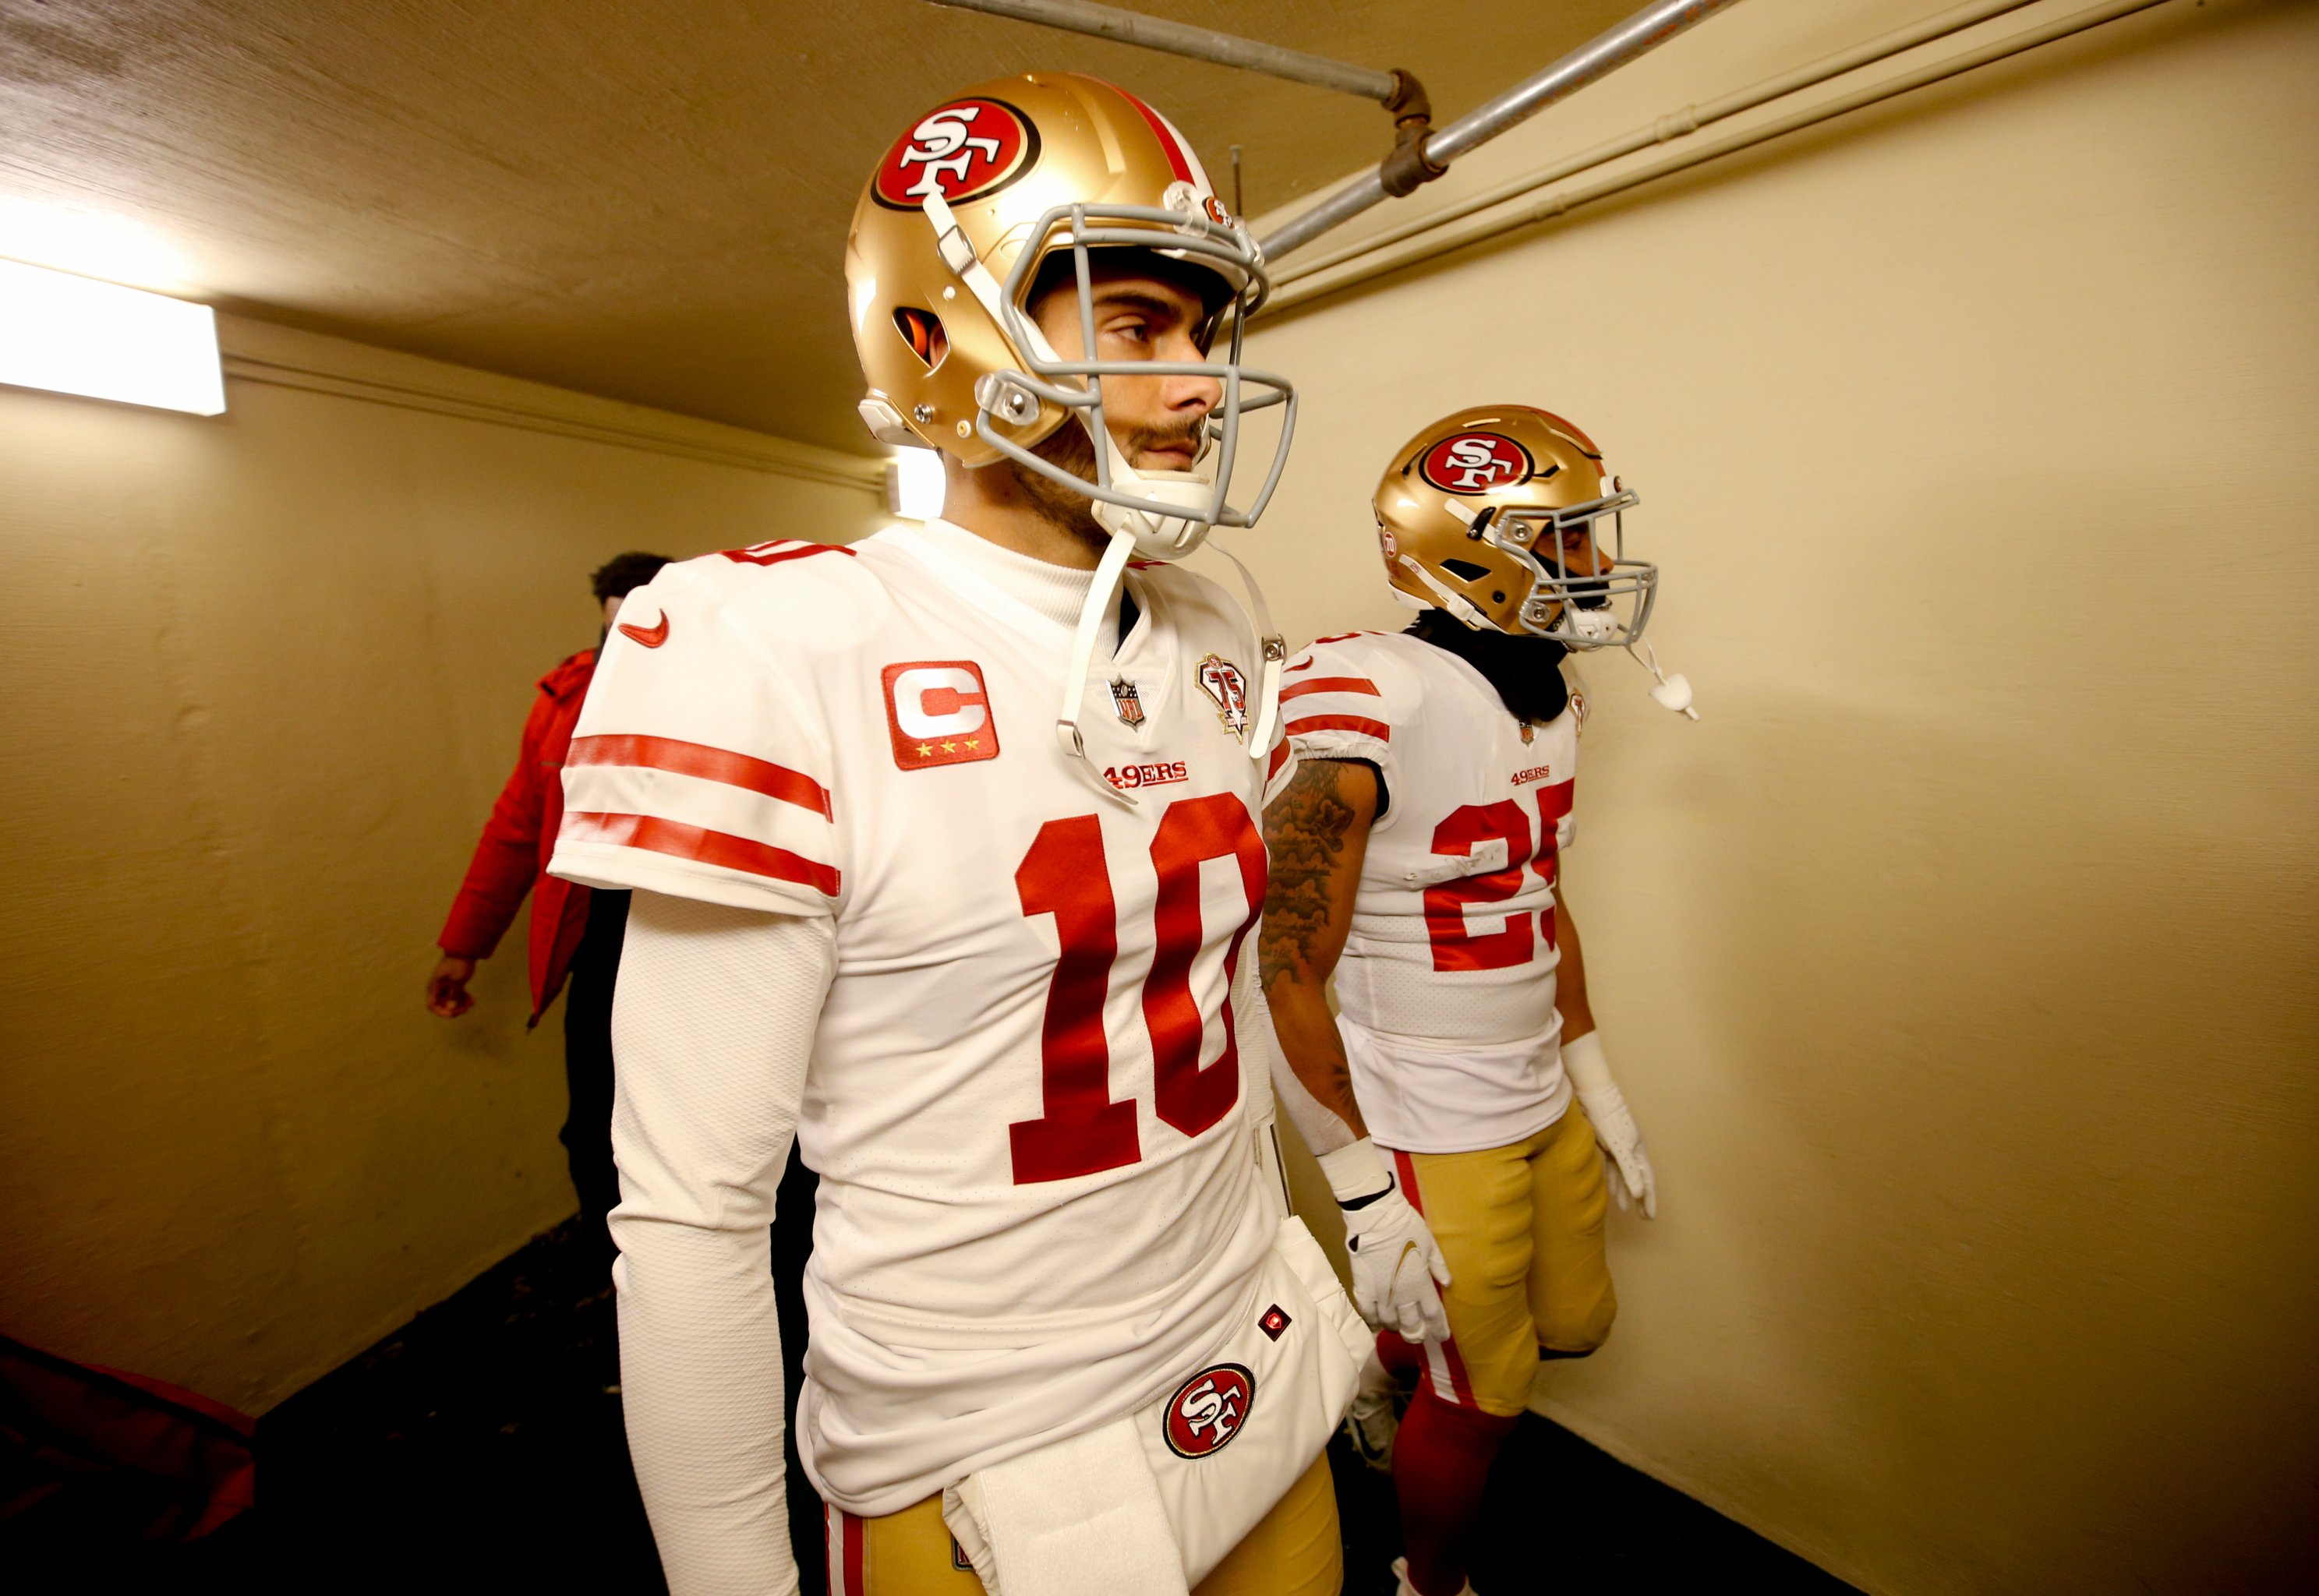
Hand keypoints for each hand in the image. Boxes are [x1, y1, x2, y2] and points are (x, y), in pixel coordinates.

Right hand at [426, 955, 477, 1017]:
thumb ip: (453, 995)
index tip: (454, 1013)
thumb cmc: (459, 963)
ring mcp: (444, 985)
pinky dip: (462, 998)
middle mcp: (437, 987)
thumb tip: (450, 1007)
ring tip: (471, 1003)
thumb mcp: (458, 980)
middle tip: (467, 1008)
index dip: (442, 1012)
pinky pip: (455, 994)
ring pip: (450, 1000)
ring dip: (460, 1004)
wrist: (465, 949)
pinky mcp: (451, 983)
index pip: (432, 1005)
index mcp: (434, 986)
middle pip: (442, 1004)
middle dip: (454, 1008)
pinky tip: (472, 1000)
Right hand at [1318, 1140, 1452, 1342]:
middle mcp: (1402, 1295)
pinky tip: (1377, 1319)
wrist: (1375, 1217)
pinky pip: (1368, 1313)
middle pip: (1411, 1325)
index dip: (1439, 1328)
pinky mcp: (1362, 1288)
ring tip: (1399, 1327)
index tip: (1443, 1337)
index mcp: (1421, 1284)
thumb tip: (1448, 1284)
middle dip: (1417, 1334)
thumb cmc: (1406, 1227)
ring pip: (1390, 1323)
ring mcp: (1381, 1294)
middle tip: (1419, 1336)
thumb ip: (1438, 1267)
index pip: (1434, 1314)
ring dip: (1396, 1328)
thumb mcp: (1430, 1244)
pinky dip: (1374, 1320)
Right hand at [1562, 1031, 1655, 1218]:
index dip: (1638, 1189)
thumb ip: (1598, 1145)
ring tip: (1643, 1214)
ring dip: (1641, 1196)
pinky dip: (1633, 1181)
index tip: (1639, 1208)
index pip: (1635, 1171)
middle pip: (1641, 1176)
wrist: (1589, 1086)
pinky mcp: (1620, 1141)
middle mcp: (1631, 1144)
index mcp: (1626, 1143)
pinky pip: (1628, 1166)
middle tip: (1648, 1217)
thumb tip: (1595, 1157)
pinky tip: (1637, 1195)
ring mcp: (1627, 1143)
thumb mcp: (1594, 1131)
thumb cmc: (1590, 1105)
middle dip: (1644, 1199)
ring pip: (1638, 1175)